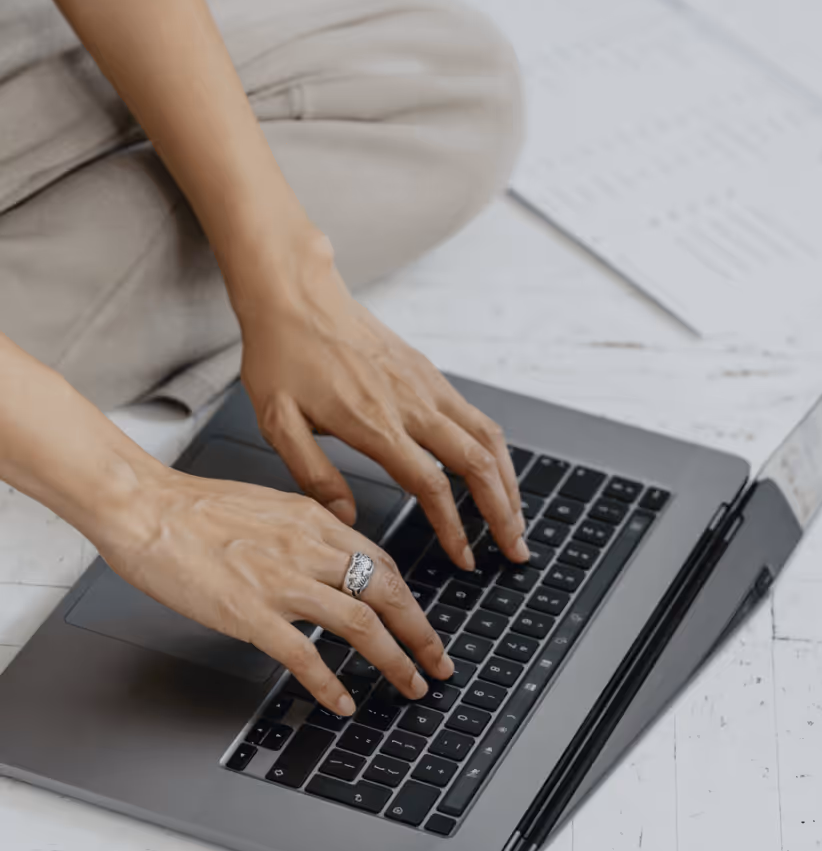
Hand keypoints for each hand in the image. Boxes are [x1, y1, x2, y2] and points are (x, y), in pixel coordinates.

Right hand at [99, 468, 452, 715]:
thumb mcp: (270, 505)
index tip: (422, 624)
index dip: (410, 599)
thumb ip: (306, 532)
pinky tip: (343, 702)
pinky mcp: (250, 613)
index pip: (383, 562)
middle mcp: (308, 548)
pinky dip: (329, 683)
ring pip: (361, 622)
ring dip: (394, 659)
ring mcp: (282, 581)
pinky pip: (304, 655)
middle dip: (422, 634)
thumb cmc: (194, 509)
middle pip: (387, 592)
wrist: (143, 507)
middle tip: (439, 664)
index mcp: (314, 521)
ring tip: (410, 685)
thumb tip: (334, 556)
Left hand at [231, 231, 527, 570]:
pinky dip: (495, 452)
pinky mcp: (429, 374)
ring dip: (509, 482)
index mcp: (376, 423)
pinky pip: (477, 417)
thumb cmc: (282, 354)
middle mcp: (412, 403)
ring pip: (489, 439)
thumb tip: (345, 518)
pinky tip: (496, 472)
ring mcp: (427, 386)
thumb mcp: (277, 421)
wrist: (294, 293)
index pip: (433, 485)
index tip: (464, 558)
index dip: (454, 527)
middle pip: (478, 464)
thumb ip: (313, 475)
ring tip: (515, 518)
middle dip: (503, 512)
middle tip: (514, 549)